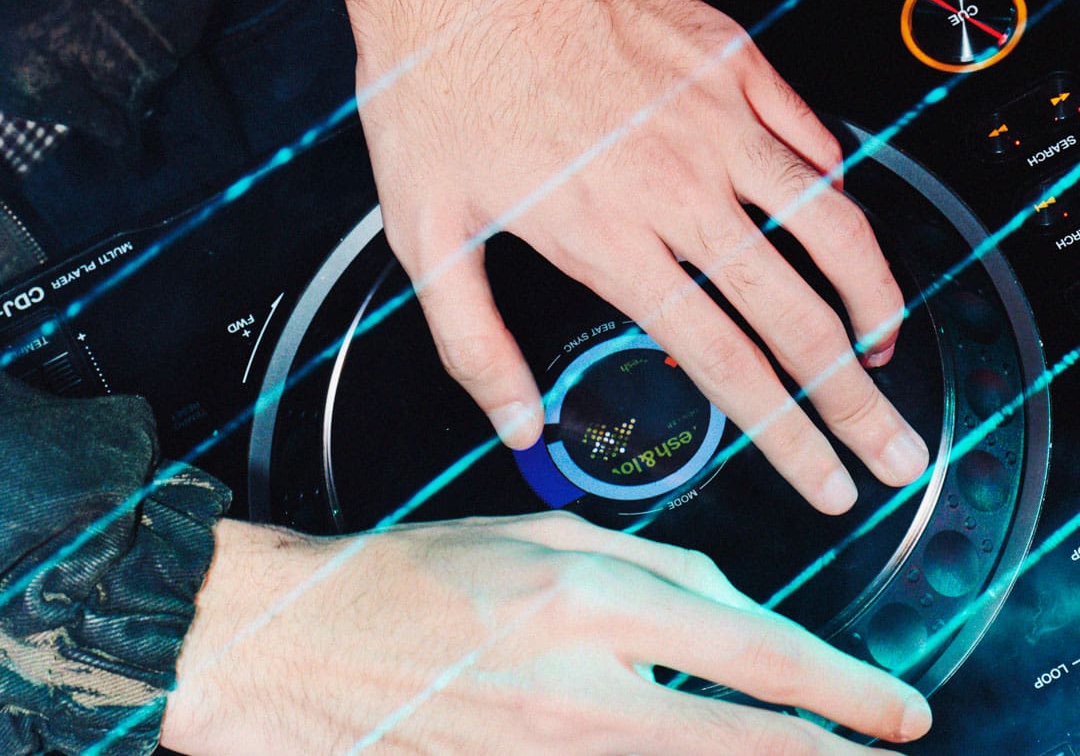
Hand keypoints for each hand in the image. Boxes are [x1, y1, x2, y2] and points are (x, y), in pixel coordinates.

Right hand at [161, 512, 931, 752]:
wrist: (300, 647)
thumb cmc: (419, 573)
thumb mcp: (540, 529)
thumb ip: (648, 564)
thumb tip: (735, 608)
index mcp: (584, 600)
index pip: (748, 650)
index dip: (841, 688)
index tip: (897, 709)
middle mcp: (578, 693)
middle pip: (746, 745)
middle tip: (895, 749)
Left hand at [338, 0, 928, 514]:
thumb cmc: (436, 79)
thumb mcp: (424, 227)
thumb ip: (474, 342)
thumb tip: (520, 423)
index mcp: (610, 234)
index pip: (728, 365)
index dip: (789, 439)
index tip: (826, 482)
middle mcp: (679, 183)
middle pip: (798, 315)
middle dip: (855, 401)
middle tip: (891, 449)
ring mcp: (716, 114)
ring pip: (831, 223)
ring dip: (872, 299)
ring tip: (882, 345)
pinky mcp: (729, 56)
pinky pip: (812, 134)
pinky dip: (838, 190)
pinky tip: (837, 221)